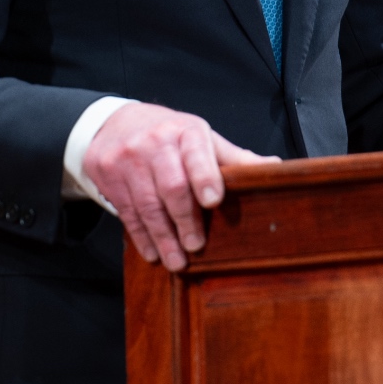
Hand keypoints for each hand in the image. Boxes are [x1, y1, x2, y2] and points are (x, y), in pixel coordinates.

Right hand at [82, 102, 277, 270]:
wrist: (114, 122)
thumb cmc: (169, 134)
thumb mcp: (200, 138)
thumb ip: (232, 158)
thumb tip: (275, 169)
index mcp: (186, 132)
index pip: (197, 155)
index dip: (205, 177)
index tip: (213, 201)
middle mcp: (155, 142)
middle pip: (171, 186)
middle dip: (185, 219)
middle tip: (195, 245)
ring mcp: (128, 159)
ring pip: (147, 204)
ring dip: (163, 237)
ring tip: (177, 261)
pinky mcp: (107, 174)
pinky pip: (126, 211)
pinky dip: (141, 236)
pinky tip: (153, 252)